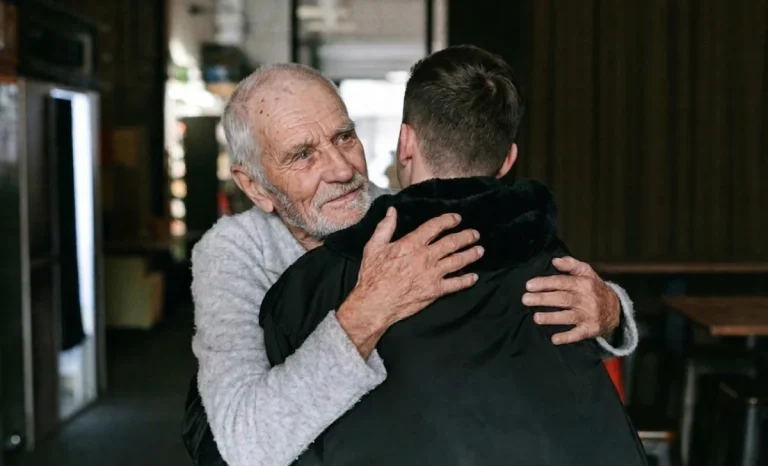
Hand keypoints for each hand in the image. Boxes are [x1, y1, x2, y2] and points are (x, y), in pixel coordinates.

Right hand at [337, 207, 482, 356]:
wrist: (375, 303)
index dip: (448, 220)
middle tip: (475, 234)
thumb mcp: (373, 247)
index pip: (435, 227)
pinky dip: (467, 280)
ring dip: (470, 254)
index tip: (457, 218)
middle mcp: (426, 257)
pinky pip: (456, 284)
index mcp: (411, 244)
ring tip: (480, 250)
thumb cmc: (373, 276)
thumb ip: (385, 227)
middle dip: (466, 237)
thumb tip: (392, 211)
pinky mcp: (435, 290)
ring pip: (458, 261)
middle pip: (452, 243)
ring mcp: (433, 274)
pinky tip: (474, 277)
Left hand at [522, 256, 619, 344]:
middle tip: (525, 299)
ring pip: (568, 316)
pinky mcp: (590, 329)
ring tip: (536, 317)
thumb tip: (554, 261)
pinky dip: (567, 337)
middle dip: (543, 299)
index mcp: (584, 284)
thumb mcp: (586, 272)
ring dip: (551, 318)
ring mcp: (588, 315)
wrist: (616, 308)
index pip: (562, 282)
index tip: (529, 285)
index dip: (545, 283)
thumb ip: (571, 264)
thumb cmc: (594, 288)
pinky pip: (578, 334)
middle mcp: (586, 299)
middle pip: (562, 299)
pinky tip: (554, 339)